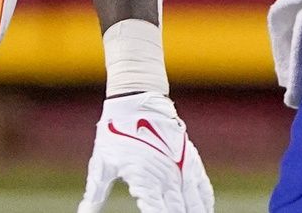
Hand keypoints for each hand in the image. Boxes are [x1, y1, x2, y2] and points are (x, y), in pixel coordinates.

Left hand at [79, 92, 213, 212]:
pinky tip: (205, 210)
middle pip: (178, 210)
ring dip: (194, 212)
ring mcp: (181, 167)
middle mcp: (166, 176)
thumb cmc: (115, 132)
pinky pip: (202, 186)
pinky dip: (205, 201)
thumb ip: (96, 193)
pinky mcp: (189, 159)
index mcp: (144, 179)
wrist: (136, 100)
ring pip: (194, 202)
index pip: (156, 212)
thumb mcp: (102, 162)